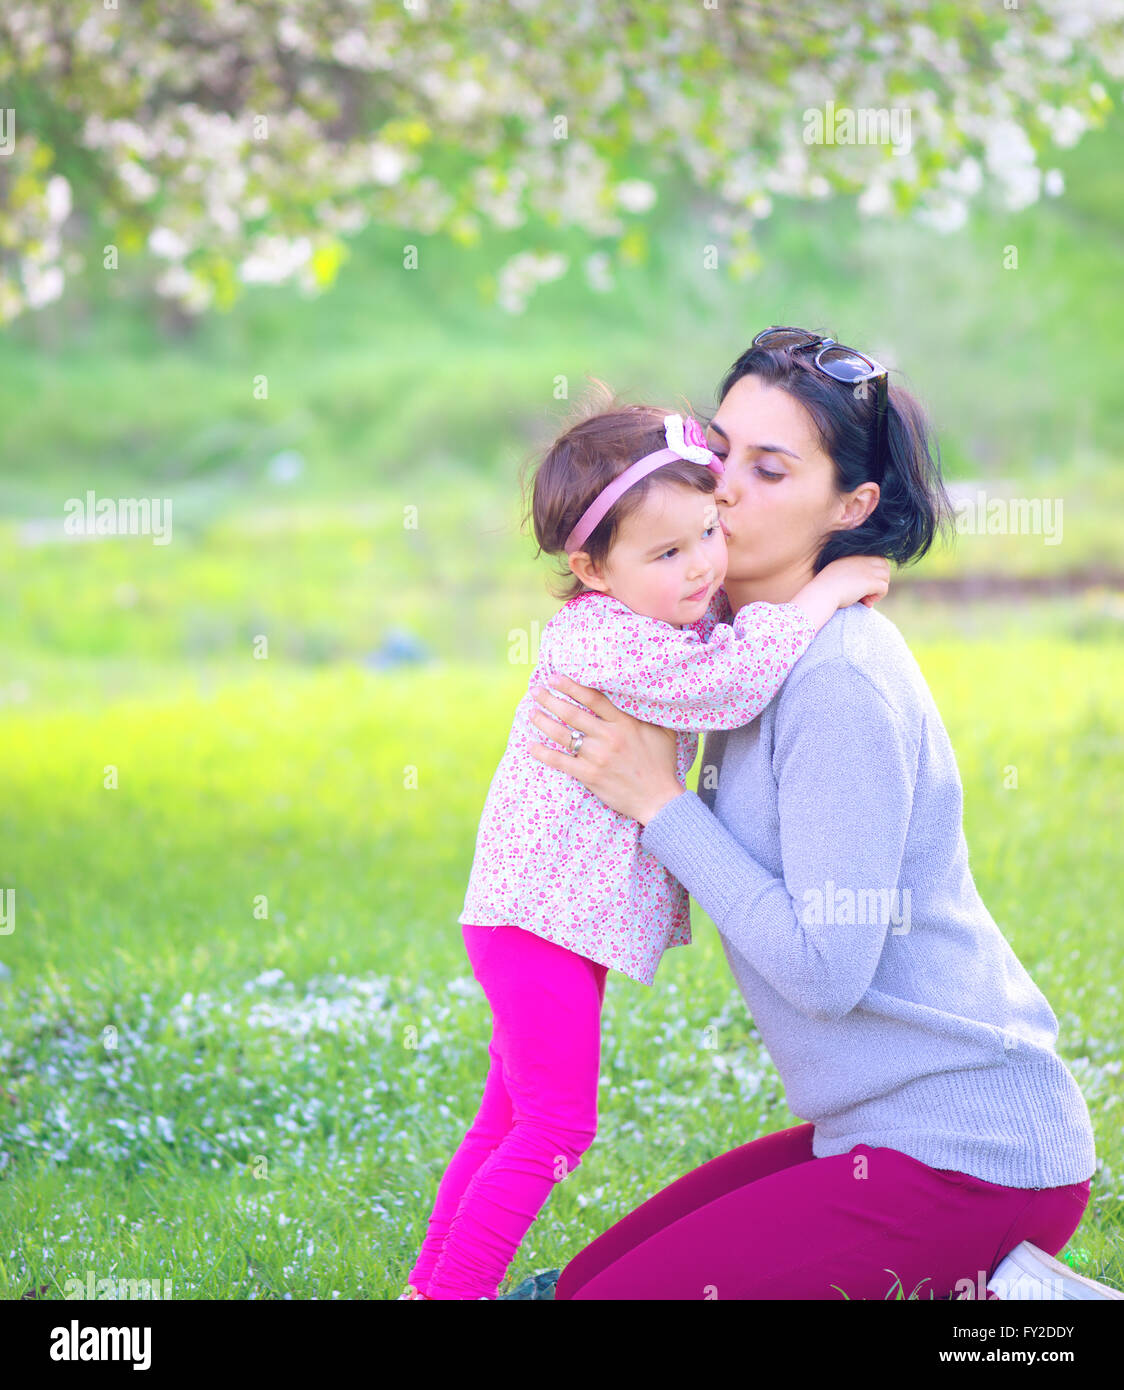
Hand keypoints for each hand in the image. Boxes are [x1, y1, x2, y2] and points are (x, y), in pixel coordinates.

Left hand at [524, 674, 684, 825]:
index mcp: (624, 723)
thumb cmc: (662, 764)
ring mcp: (597, 757)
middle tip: (536, 690)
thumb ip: (650, 713)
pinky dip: (544, 753)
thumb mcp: (663, 732)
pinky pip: (561, 762)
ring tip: (532, 713)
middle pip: (572, 714)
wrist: (659, 799)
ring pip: (563, 735)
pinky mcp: (590, 776)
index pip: (593, 699)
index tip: (555, 678)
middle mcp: (608, 737)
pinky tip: (531, 746)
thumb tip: (644, 694)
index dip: (571, 686)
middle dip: (550, 699)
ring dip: (543, 722)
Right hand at [822, 554, 890, 607]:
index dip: (875, 572)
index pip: (876, 558)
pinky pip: (884, 587)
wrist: (822, 594)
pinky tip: (867, 602)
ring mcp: (867, 569)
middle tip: (869, 593)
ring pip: (886, 577)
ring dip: (879, 589)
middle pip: (884, 566)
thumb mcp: (837, 575)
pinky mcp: (870, 581)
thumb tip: (866, 591)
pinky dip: (879, 596)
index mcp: (853, 556)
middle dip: (881, 579)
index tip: (865, 585)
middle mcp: (862, 560)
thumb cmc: (825, 589)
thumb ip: (851, 576)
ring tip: (866, 599)